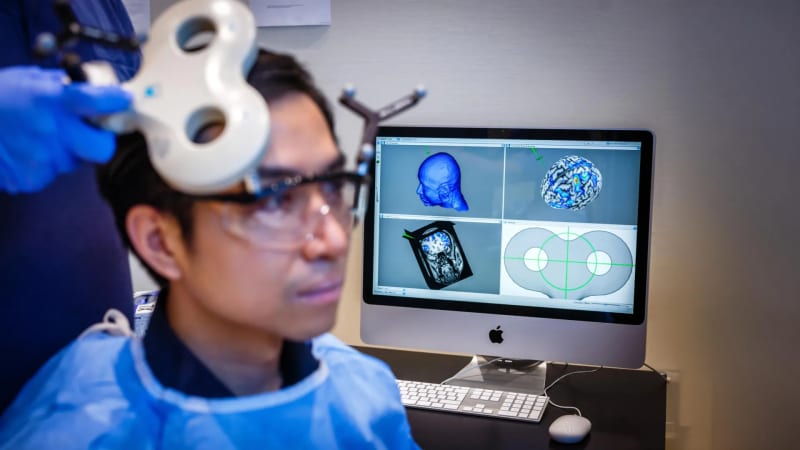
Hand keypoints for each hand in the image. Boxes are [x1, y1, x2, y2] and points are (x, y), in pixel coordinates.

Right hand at [0, 66, 131, 193]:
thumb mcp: (29, 80)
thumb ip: (62, 88)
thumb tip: (93, 92)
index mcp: (55, 101)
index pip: (101, 102)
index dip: (118, 101)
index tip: (124, 99)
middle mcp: (55, 132)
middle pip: (103, 149)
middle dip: (99, 141)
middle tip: (87, 132)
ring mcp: (45, 159)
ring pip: (74, 161)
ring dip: (66, 151)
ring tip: (39, 137)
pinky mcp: (33, 179)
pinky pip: (52, 173)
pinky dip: (43, 164)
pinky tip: (25, 151)